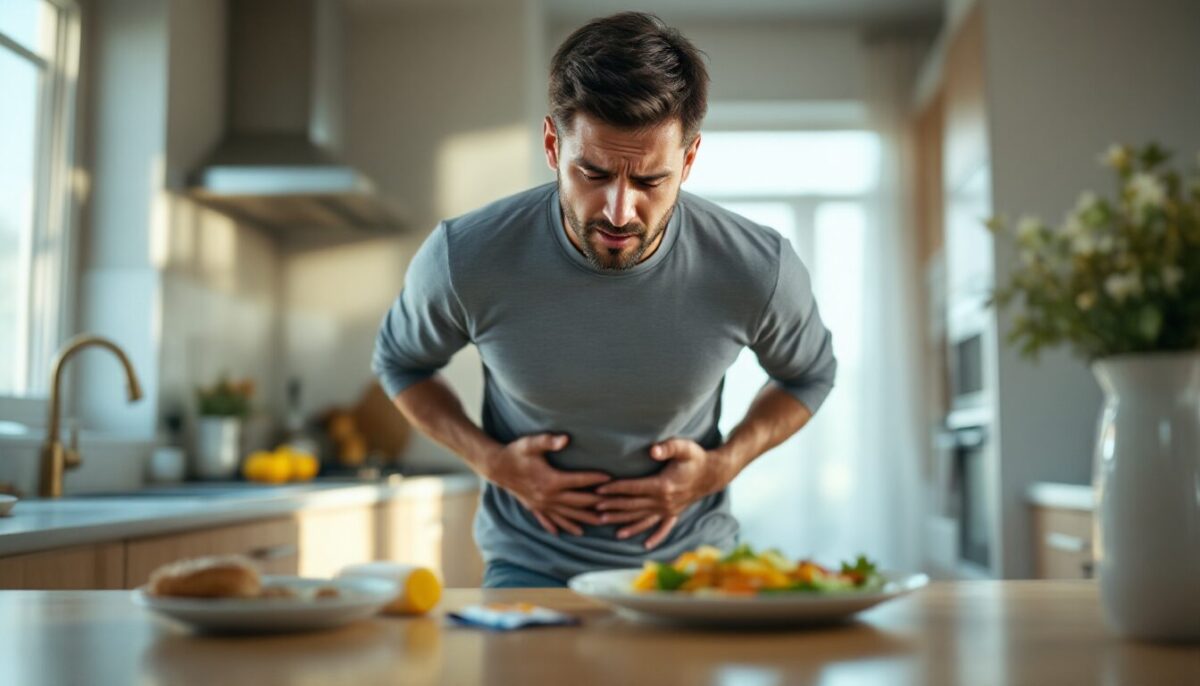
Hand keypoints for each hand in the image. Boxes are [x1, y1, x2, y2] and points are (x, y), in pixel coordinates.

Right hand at [483, 434, 610, 536]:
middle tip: (614, 507)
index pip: (579, 481)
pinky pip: (549, 520)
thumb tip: (566, 439)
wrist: (496, 467)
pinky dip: (558, 526)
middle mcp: (548, 496)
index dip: (595, 479)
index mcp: (551, 480)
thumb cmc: (516, 452)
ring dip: (583, 520)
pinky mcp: (534, 507)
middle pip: (578, 502)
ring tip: (600, 524)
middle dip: (597, 504)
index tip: (610, 478)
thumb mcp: (531, 443)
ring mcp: (541, 504)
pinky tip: (564, 533)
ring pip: (567, 515)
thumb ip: (549, 441)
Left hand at [594, 439, 733, 549]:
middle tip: (593, 507)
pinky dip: (655, 537)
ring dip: (623, 521)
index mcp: (663, 485)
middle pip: (633, 505)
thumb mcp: (684, 448)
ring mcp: (669, 509)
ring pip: (642, 518)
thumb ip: (668, 447)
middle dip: (612, 506)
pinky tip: (645, 545)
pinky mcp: (674, 513)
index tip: (599, 489)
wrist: (714, 473)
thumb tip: (652, 450)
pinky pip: (663, 528)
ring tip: (604, 522)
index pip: (633, 488)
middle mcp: (665, 501)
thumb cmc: (696, 458)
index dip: (615, 488)